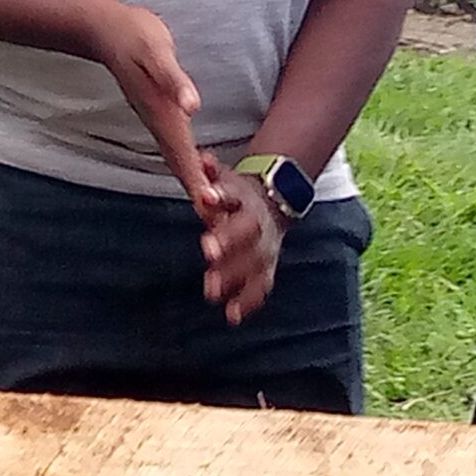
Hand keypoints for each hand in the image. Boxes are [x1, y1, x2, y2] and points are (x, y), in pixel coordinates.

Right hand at [89, 3, 220, 218]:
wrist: (107, 30)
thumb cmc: (135, 36)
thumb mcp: (157, 50)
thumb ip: (174, 79)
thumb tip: (192, 106)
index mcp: (163, 112)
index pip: (182, 154)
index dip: (196, 181)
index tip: (210, 208)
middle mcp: (159, 122)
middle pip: (180, 166)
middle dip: (198, 195)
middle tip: (217, 226)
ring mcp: (157, 121)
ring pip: (177, 161)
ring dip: (193, 186)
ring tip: (211, 213)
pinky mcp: (159, 114)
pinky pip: (175, 149)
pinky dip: (188, 168)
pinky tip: (199, 176)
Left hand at [198, 157, 283, 325]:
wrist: (273, 205)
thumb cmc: (237, 195)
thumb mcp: (226, 179)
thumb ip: (212, 172)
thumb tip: (202, 159)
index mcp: (243, 199)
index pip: (231, 195)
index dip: (219, 196)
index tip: (206, 198)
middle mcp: (257, 224)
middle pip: (246, 231)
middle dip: (228, 240)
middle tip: (207, 250)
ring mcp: (265, 247)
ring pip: (253, 262)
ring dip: (233, 276)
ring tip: (210, 290)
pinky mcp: (267, 269)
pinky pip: (261, 286)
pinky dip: (249, 301)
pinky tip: (232, 316)